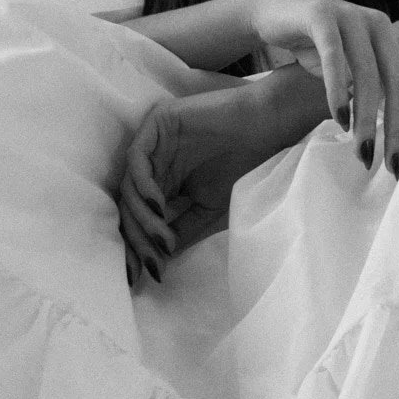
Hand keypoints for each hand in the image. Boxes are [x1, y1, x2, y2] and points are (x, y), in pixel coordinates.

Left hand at [116, 87, 269, 286]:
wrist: (269, 130)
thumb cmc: (246, 166)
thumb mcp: (209, 209)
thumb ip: (181, 229)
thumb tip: (159, 262)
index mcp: (163, 180)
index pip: (138, 215)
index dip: (137, 246)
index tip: (144, 275)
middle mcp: (153, 161)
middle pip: (128, 203)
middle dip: (136, 237)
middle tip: (151, 262)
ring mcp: (153, 143)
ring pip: (129, 185)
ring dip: (142, 218)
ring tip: (162, 240)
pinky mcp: (157, 123)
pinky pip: (137, 159)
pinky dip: (143, 187)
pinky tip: (158, 208)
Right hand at [241, 0, 398, 175]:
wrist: (276, 11)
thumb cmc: (321, 50)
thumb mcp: (356, 71)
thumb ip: (380, 95)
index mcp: (396, 43)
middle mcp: (381, 28)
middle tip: (396, 167)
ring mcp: (352, 18)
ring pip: (368, 74)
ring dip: (367, 119)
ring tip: (363, 152)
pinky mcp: (321, 16)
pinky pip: (334, 56)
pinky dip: (338, 90)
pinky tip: (340, 119)